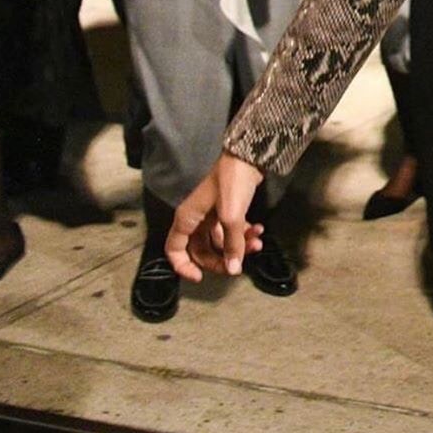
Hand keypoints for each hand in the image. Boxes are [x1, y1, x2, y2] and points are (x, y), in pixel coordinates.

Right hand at [165, 152, 264, 282]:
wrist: (249, 155)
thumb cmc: (232, 182)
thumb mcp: (231, 216)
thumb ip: (232, 244)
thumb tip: (233, 269)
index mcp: (188, 218)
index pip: (174, 250)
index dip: (183, 267)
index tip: (200, 277)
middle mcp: (197, 218)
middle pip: (201, 250)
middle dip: (221, 260)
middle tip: (238, 267)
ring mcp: (212, 213)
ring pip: (221, 241)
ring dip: (238, 246)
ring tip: (257, 244)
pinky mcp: (228, 208)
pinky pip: (232, 229)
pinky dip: (244, 233)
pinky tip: (259, 231)